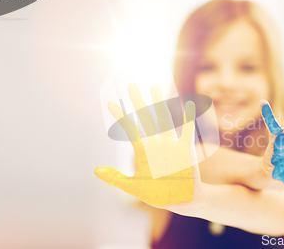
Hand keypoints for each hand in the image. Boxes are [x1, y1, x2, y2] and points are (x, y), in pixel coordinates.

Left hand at [94, 83, 203, 209]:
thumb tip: (96, 170)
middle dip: (138, 101)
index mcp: (143, 151)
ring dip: (159, 102)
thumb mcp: (134, 187)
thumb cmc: (158, 194)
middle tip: (130, 84)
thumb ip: (116, 178)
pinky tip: (188, 103)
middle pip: (145, 117)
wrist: (181, 200)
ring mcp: (170, 144)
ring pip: (163, 118)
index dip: (120, 116)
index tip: (110, 103)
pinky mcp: (185, 149)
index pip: (129, 130)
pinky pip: (186, 130)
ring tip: (155, 86)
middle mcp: (156, 144)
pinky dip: (187, 117)